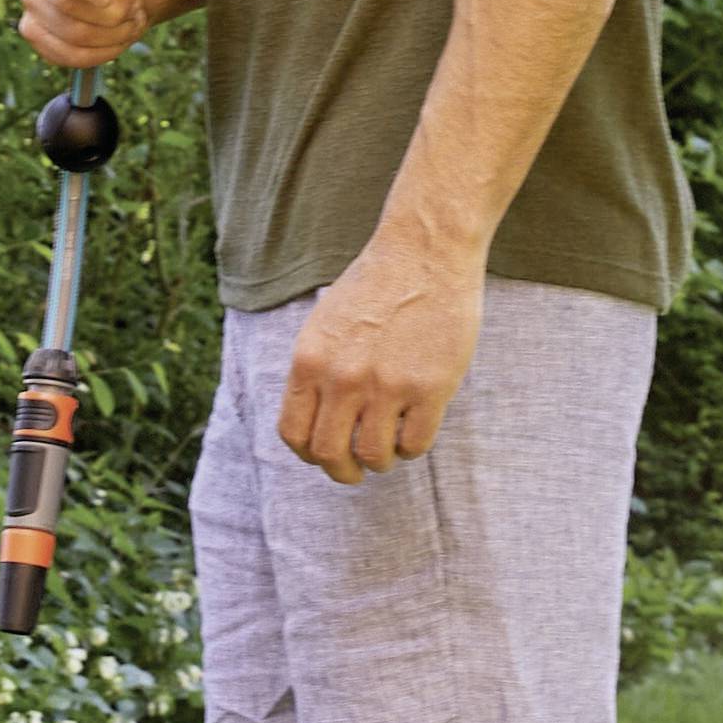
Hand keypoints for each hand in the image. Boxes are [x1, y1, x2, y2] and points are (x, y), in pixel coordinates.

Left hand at [279, 230, 484, 485]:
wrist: (424, 251)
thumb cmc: (377, 285)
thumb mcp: (325, 324)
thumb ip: (317, 370)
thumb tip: (316, 420)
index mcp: (310, 361)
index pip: (293, 433)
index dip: (308, 454)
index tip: (325, 453)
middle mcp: (342, 377)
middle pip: (328, 454)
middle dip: (342, 471)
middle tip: (356, 470)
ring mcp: (386, 384)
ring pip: (373, 456)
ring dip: (381, 461)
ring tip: (389, 449)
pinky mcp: (429, 387)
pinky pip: (415, 444)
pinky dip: (412, 447)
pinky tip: (415, 428)